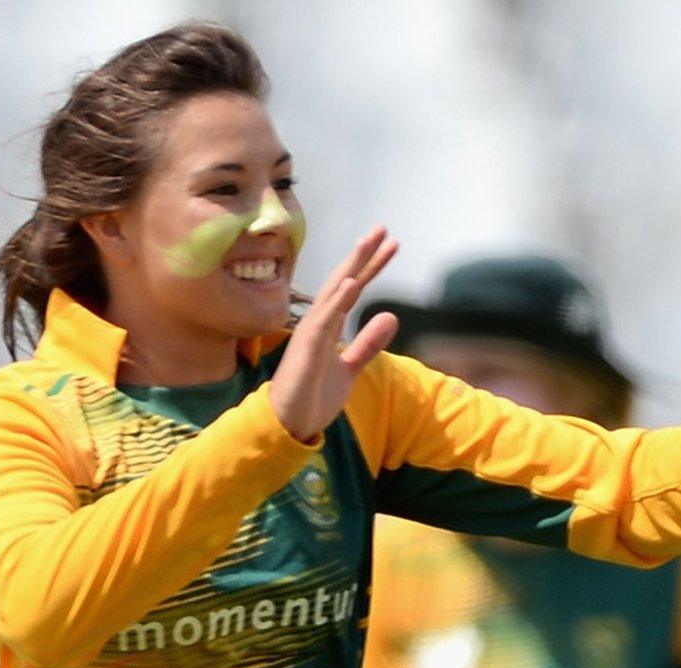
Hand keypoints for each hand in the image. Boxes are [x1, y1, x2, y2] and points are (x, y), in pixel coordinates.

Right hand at [269, 226, 400, 442]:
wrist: (289, 426)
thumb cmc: (313, 397)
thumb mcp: (349, 368)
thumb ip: (367, 343)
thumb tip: (390, 316)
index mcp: (328, 327)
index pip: (353, 290)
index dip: (371, 267)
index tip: (391, 244)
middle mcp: (318, 325)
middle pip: (343, 282)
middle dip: (362, 256)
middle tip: (382, 228)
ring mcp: (310, 336)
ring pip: (333, 294)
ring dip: (351, 268)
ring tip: (368, 242)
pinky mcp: (305, 351)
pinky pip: (322, 322)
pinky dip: (335, 302)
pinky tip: (350, 283)